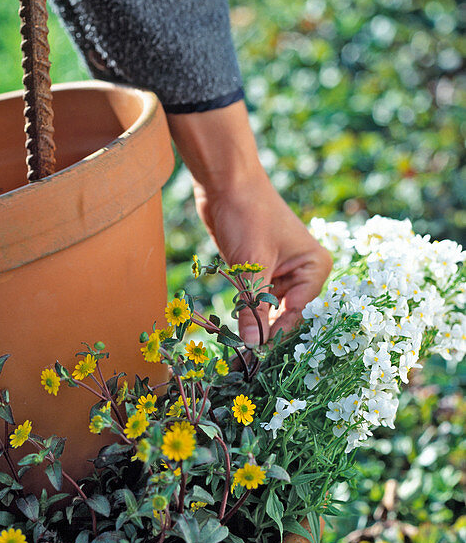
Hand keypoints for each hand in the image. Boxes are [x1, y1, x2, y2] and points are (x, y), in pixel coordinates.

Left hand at [167, 103, 331, 344]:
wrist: (226, 182)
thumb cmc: (248, 215)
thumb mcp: (251, 266)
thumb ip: (253, 307)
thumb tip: (251, 346)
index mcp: (316, 267)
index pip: (297, 313)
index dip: (274, 334)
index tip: (253, 356)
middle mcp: (303, 272)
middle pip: (284, 314)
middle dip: (263, 333)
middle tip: (241, 360)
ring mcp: (281, 272)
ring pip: (266, 309)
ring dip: (249, 323)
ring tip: (233, 347)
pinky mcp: (259, 270)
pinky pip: (253, 298)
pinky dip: (242, 309)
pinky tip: (229, 326)